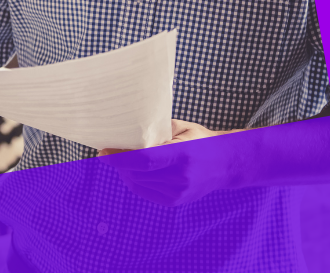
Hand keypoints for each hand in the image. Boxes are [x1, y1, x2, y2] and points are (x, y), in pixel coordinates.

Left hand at [99, 119, 236, 206]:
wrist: (226, 164)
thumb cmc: (201, 140)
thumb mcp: (182, 128)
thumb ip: (155, 130)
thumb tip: (126, 131)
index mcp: (182, 154)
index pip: (144, 159)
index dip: (119, 158)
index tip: (103, 153)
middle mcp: (181, 176)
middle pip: (137, 173)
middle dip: (118, 163)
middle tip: (108, 151)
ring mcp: (178, 192)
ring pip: (138, 184)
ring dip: (124, 172)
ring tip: (119, 159)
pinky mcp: (175, 201)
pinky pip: (145, 191)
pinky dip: (134, 180)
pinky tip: (131, 170)